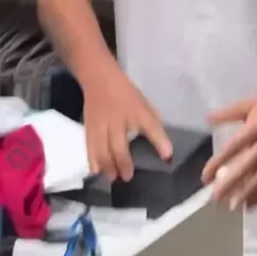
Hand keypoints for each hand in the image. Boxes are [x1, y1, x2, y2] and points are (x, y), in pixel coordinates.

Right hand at [83, 62, 172, 181]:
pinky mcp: (89, 126)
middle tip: (127, 177)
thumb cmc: (126, 94)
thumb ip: (152, 124)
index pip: (150, 125)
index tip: (167, 156)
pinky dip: (92, 160)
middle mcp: (118, 118)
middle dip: (123, 162)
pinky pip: (89, 146)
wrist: (99, 78)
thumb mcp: (144, 104)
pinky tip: (96, 171)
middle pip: (119, 145)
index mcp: (136, 109)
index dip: (159, 141)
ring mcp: (101, 123)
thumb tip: (164, 149)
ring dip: (107, 166)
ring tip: (113, 177)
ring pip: (102, 149)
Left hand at [202, 83, 256, 209]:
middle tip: (215, 198)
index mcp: (256, 126)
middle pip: (247, 167)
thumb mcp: (249, 103)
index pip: (234, 147)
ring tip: (232, 206)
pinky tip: (251, 205)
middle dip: (231, 183)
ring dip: (246, 193)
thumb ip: (228, 113)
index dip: (219, 162)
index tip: (205, 177)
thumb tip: (206, 119)